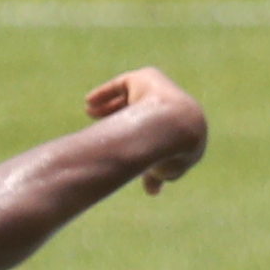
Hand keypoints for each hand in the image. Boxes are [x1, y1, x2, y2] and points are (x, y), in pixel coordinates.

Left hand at [81, 68, 207, 194]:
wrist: (177, 128)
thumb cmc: (173, 154)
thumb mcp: (164, 171)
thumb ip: (157, 176)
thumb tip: (152, 190)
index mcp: (181, 129)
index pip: (156, 133)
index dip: (138, 142)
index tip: (121, 149)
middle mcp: (172, 108)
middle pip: (142, 113)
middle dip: (121, 120)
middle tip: (104, 128)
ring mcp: (160, 91)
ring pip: (131, 98)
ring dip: (110, 107)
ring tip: (90, 114)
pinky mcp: (146, 78)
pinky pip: (122, 85)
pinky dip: (105, 94)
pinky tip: (88, 104)